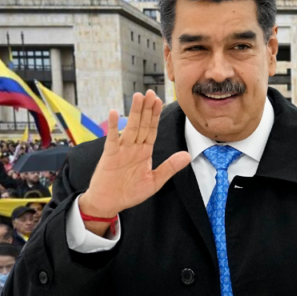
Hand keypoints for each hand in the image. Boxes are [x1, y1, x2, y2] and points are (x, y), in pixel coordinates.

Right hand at [79, 91, 190, 233]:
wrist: (109, 203)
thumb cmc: (130, 193)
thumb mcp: (154, 181)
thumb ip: (169, 167)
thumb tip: (187, 156)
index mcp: (144, 152)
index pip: (152, 130)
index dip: (155, 116)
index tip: (159, 100)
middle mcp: (133, 148)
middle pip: (142, 125)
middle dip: (147, 109)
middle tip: (150, 92)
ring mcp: (121, 150)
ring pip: (130, 128)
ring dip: (134, 112)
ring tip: (138, 96)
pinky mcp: (109, 155)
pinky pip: (112, 139)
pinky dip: (113, 126)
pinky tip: (114, 113)